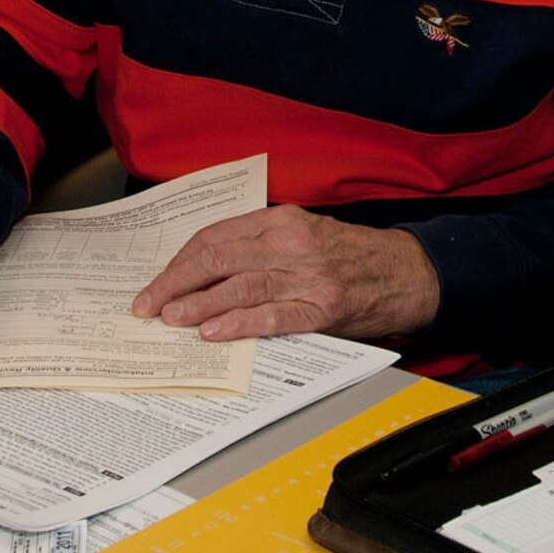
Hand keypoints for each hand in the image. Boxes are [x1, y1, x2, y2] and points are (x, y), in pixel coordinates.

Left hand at [130, 206, 439, 342]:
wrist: (404, 272)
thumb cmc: (350, 254)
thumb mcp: (302, 233)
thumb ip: (259, 245)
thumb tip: (203, 271)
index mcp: (281, 220)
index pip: (214, 237)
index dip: (179, 262)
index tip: (156, 283)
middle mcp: (290, 243)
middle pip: (217, 259)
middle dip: (175, 284)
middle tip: (149, 305)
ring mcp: (307, 275)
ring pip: (238, 286)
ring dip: (197, 304)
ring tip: (171, 318)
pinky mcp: (322, 307)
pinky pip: (272, 315)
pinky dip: (238, 323)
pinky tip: (214, 332)